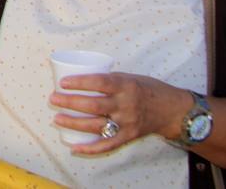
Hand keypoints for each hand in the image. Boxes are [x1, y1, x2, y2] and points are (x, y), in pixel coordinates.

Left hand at [51, 72, 193, 155]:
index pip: (99, 83)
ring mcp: (127, 123)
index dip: (80, 82)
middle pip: (93, 105)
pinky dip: (90, 148)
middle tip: (53, 98)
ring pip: (96, 125)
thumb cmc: (147, 89)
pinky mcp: (129, 136)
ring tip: (57, 118)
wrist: (172, 110)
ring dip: (74, 123)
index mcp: (125, 86)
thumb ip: (108, 81)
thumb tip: (80, 80)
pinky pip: (107, 145)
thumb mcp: (129, 77)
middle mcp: (126, 105)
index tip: (63, 83)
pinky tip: (74, 147)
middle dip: (70, 103)